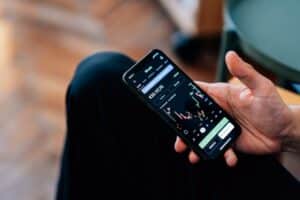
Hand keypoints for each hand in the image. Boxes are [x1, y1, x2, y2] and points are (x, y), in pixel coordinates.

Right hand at [175, 51, 293, 166]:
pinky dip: (221, 154)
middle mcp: (219, 111)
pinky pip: (219, 148)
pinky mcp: (228, 141)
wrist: (285, 132)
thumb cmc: (274, 106)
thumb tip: (230, 55)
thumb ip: (245, 72)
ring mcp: (222, 127)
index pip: (198, 92)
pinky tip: (228, 158)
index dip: (182, 95)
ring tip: (193, 154)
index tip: (169, 102)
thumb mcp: (261, 87)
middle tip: (178, 139)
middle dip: (184, 128)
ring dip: (195, 145)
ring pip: (202, 135)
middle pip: (194, 118)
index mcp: (222, 95)